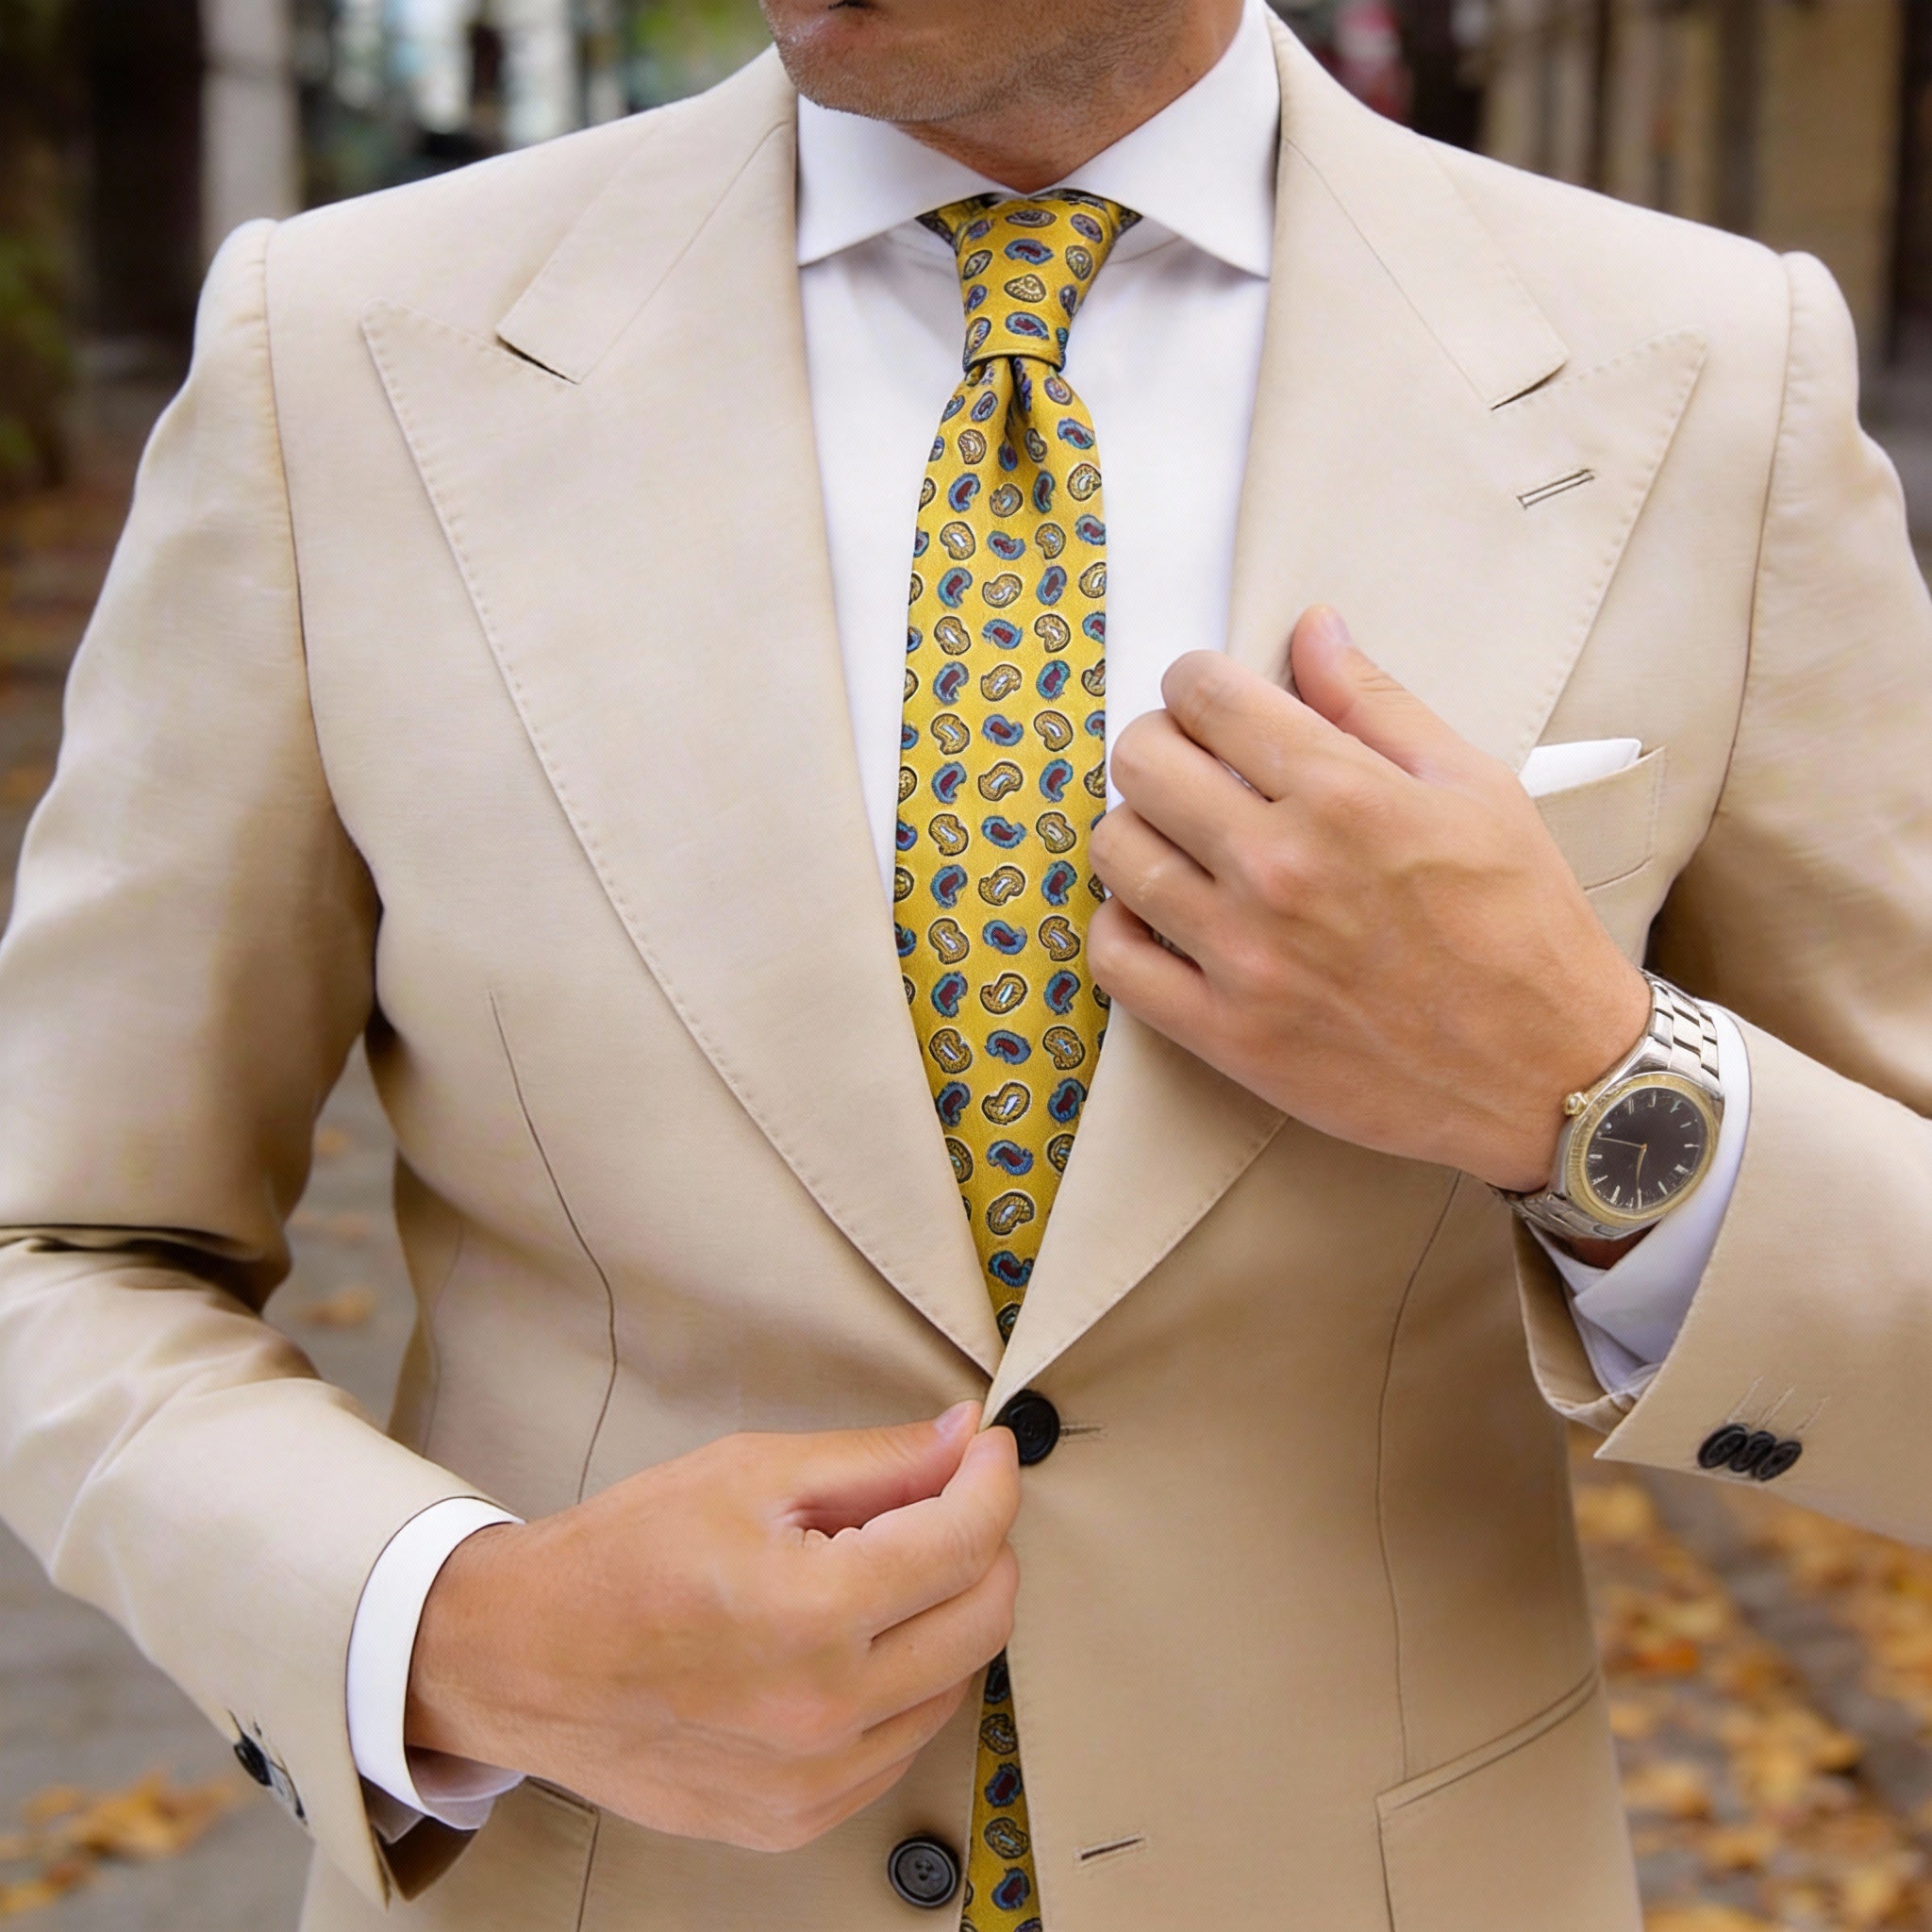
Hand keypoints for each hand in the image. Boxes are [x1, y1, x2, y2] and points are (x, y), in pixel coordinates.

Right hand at [406, 1404, 1019, 1850]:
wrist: (521, 1660)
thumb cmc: (621, 1557)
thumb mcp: (749, 1473)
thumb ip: (875, 1462)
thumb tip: (965, 1441)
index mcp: (812, 1613)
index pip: (966, 1542)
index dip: (993, 1480)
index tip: (987, 1450)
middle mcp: (824, 1711)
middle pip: (984, 1619)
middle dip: (983, 1543)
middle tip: (947, 1499)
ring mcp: (812, 1782)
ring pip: (952, 1685)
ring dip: (944, 1616)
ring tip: (880, 1570)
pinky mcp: (793, 1819)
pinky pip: (899, 1746)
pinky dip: (903, 1684)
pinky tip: (853, 1641)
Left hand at [1088, 606, 1649, 1192]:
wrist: (1550, 1071)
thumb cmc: (1522, 923)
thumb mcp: (1474, 787)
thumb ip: (1376, 703)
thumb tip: (1312, 628)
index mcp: (1342, 794)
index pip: (1205, 696)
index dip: (1196, 682)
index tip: (1210, 700)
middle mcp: (1279, 868)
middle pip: (1141, 763)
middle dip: (1160, 745)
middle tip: (1193, 766)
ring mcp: (1244, 955)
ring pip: (1116, 852)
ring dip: (1137, 831)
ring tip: (1179, 841)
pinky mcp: (1226, 1034)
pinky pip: (1114, 960)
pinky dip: (1122, 927)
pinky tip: (1162, 915)